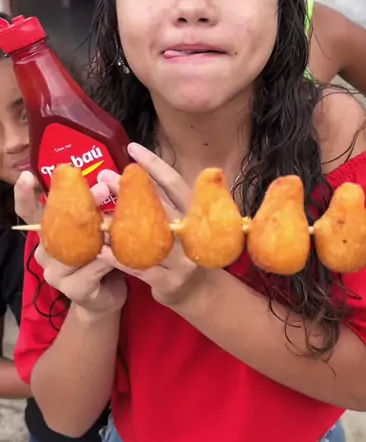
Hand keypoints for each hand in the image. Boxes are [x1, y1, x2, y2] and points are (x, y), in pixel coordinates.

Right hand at [14, 171, 127, 317]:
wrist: (108, 296)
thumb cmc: (101, 256)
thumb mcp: (95, 230)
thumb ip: (92, 210)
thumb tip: (105, 182)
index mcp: (46, 234)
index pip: (29, 212)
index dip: (24, 194)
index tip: (26, 175)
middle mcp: (44, 253)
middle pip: (57, 226)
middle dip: (82, 205)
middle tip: (102, 189)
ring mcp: (55, 273)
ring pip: (78, 247)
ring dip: (102, 233)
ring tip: (120, 222)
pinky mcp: (73, 289)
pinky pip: (94, 267)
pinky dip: (111, 256)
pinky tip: (122, 251)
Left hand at [98, 143, 202, 308]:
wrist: (196, 294)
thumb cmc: (180, 251)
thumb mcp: (179, 224)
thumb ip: (161, 202)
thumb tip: (130, 172)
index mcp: (196, 214)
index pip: (175, 183)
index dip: (154, 164)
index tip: (131, 147)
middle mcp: (193, 234)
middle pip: (158, 207)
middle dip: (130, 190)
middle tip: (104, 176)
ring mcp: (183, 260)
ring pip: (146, 238)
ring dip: (118, 223)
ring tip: (94, 213)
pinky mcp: (169, 282)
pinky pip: (138, 266)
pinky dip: (117, 256)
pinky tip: (98, 248)